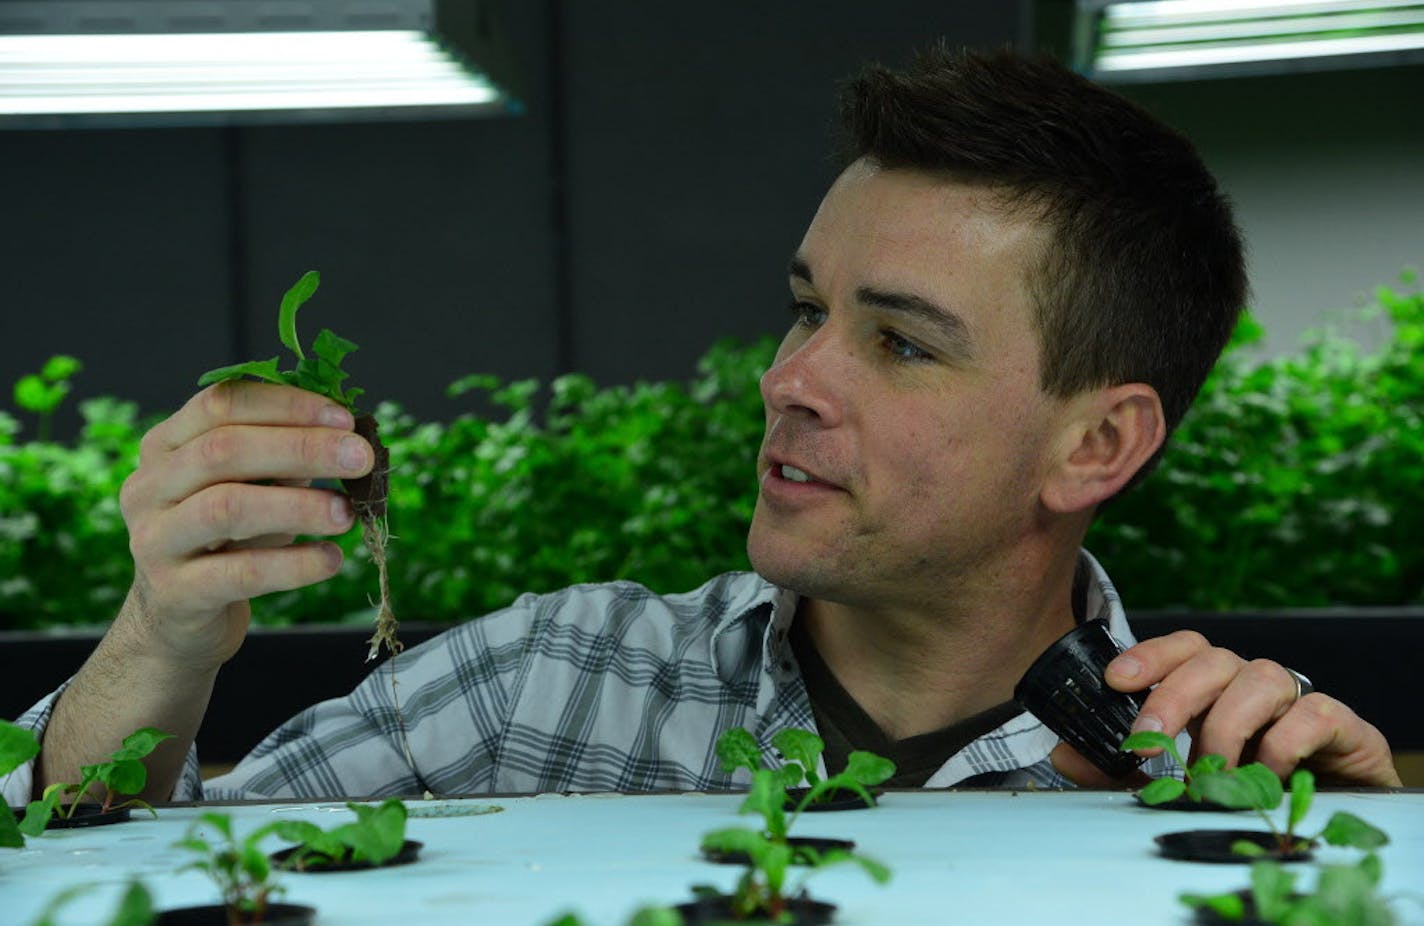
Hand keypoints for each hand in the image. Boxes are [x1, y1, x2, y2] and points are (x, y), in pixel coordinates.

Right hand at [117, 381, 371, 670]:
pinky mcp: (174, 592)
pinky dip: (294, 564)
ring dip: (298, 506)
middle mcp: (149, 486)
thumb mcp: (252, 490)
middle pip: (223, 450)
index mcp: (166, 446)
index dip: (286, 405)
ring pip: (227, 508)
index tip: (345, 418)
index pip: (221, 404)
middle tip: (360, 457)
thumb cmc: (224, 540)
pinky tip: (331, 560)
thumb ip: (285, 461)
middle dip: (301, 448)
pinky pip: (241, 573)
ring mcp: (154, 540)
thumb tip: (348, 441)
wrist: (179, 619)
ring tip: (347, 513)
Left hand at [1052, 630, 1399, 787]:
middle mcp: (1251, 681)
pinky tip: (1268, 776)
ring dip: (1226, 726)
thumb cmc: (1241, 789)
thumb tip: (1063, 754)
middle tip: (1147, 741)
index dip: (1148, 655)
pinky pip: (1313, 713)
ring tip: (1212, 772)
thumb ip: (1117, 768)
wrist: (1327, 816)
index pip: (1183, 647)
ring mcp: (1297, 699)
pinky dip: (1283, 744)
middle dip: (1172, 695)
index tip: (1114, 680)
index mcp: (1213, 685)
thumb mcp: (1169, 781)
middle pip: (1212, 658)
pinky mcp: (1342, 725)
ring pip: (1262, 677)